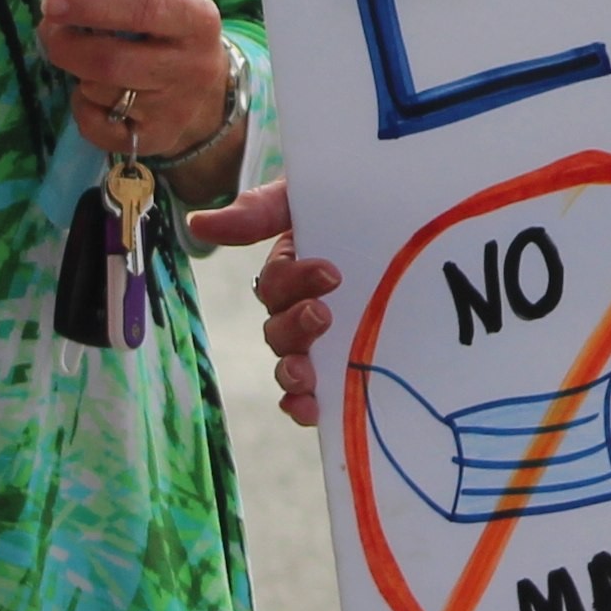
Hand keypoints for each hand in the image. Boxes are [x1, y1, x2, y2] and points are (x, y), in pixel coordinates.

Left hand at [39, 0, 239, 174]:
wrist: (202, 87)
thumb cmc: (163, 25)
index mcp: (197, 17)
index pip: (145, 8)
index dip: (92, 4)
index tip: (52, 1)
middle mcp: (193, 65)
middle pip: (111, 61)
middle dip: (66, 44)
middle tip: (50, 29)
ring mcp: (175, 109)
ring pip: (99, 92)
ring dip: (77, 72)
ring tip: (85, 59)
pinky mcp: (156, 140)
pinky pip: (95, 127)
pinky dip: (82, 107)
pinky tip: (95, 94)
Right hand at [184, 176, 341, 430]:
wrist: (411, 210)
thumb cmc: (357, 205)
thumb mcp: (307, 199)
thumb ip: (259, 211)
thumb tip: (198, 223)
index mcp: (293, 272)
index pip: (277, 285)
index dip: (294, 282)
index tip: (331, 273)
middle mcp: (302, 309)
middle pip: (279, 330)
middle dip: (295, 326)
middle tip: (322, 314)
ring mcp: (325, 341)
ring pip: (292, 364)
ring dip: (292, 371)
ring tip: (305, 372)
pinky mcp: (349, 365)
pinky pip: (316, 393)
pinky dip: (305, 405)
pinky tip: (313, 410)